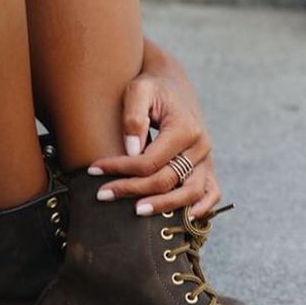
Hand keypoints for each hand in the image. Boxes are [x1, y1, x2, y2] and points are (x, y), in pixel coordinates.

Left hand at [89, 40, 221, 217]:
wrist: (173, 86)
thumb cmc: (152, 88)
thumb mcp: (139, 91)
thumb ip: (134, 117)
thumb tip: (132, 151)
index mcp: (185, 129)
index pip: (149, 162)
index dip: (120, 169)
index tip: (94, 170)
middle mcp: (200, 146)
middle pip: (165, 180)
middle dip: (131, 189)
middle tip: (102, 195)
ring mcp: (206, 159)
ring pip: (189, 193)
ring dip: (163, 206)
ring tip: (137, 211)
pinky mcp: (207, 167)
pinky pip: (212, 192)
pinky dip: (202, 207)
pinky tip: (186, 218)